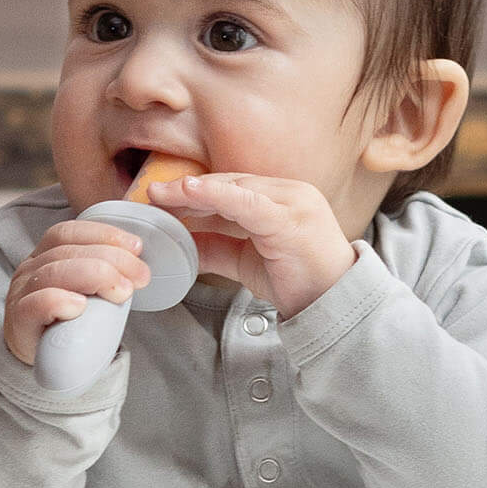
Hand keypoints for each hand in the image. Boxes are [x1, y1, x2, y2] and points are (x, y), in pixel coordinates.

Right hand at [3, 220, 151, 365]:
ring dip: (94, 276)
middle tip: (140, 276)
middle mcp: (30, 269)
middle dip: (111, 259)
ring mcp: (21, 294)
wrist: (45, 362)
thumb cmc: (71, 324)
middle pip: (66, 251)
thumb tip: (140, 269)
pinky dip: (59, 301)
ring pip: (53, 272)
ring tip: (122, 292)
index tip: (137, 247)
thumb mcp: (89, 294)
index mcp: (46, 255)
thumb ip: (107, 278)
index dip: (104, 234)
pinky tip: (80, 306)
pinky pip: (35, 304)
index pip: (70, 232)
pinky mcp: (19, 321)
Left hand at [146, 173, 355, 317]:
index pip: (231, 188)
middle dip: (187, 190)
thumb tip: (182, 247)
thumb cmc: (299, 281)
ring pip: (236, 188)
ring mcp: (292, 202)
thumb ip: (216, 249)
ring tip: (161, 194)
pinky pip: (248, 202)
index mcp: (280, 199)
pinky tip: (190, 192)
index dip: (194, 193)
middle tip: (151, 194)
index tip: (161, 198)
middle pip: (229, 183)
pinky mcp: (290, 219)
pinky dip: (217, 195)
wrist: (335, 305)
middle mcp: (288, 193)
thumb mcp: (246, 261)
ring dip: (194, 191)